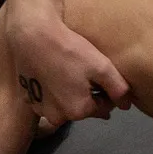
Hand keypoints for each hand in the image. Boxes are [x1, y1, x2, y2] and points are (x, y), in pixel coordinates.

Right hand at [4, 13, 132, 122]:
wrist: (32, 36)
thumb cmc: (70, 51)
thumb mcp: (102, 67)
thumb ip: (118, 89)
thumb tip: (126, 106)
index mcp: (78, 111)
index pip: (103, 108)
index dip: (107, 92)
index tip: (103, 76)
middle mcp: (57, 117)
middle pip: (81, 108)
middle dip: (87, 95)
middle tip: (85, 72)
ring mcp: (40, 109)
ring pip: (63, 105)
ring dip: (69, 94)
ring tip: (69, 71)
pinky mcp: (27, 98)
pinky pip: (47, 99)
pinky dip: (52, 90)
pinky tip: (53, 72)